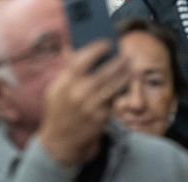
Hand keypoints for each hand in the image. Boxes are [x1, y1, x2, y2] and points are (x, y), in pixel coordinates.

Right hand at [36, 41, 129, 166]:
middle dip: (118, 61)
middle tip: (126, 54)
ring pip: (113, 86)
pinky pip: (114, 100)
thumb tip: (69, 48)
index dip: (96, 49)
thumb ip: (65, 70)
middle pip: (103, 72)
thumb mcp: (55, 90)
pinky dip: (122, 91)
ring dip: (125, 75)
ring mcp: (90, 107)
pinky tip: (127, 83)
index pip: (81, 60)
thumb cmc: (58, 112)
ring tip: (131, 67)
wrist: (59, 144)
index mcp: (65, 83)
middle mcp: (77, 94)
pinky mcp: (100, 119)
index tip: (107, 43)